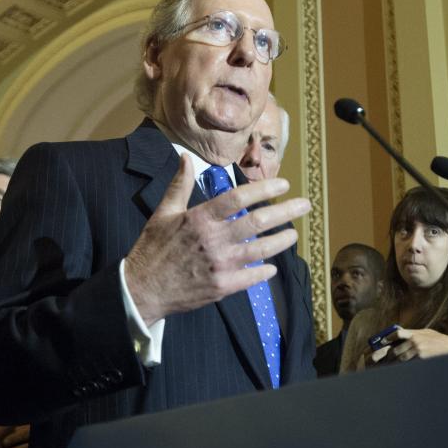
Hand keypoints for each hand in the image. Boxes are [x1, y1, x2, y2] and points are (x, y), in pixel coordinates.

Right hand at [124, 155, 310, 324]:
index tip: (283, 185)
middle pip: (258, 221)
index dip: (264, 189)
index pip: (238, 198)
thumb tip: (186, 158)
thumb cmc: (152, 249)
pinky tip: (273, 268)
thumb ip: (179, 185)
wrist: (142, 289)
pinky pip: (251, 277)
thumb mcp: (163, 213)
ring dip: (282, 241)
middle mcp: (214, 239)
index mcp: (200, 218)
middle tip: (305, 205)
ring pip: (261, 250)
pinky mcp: (222, 286)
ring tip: (294, 234)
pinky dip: (265, 272)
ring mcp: (220, 264)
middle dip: (286, 211)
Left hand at [373, 327, 447, 363]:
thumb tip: (400, 335)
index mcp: (415, 333)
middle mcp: (415, 340)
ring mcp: (418, 350)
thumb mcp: (428, 333)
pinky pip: (408, 365)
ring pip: (400, 359)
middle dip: (387, 357)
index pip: (397, 334)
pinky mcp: (422, 358)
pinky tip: (397, 370)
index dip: (387, 339)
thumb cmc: (440, 341)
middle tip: (379, 361)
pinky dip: (402, 367)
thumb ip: (415, 333)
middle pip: (395, 350)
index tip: (382, 343)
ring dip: (392, 364)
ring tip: (385, 368)